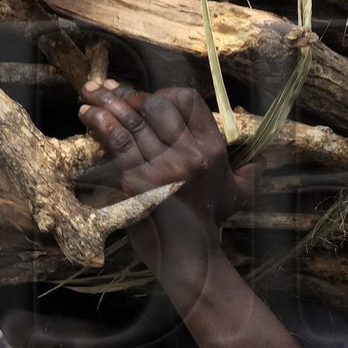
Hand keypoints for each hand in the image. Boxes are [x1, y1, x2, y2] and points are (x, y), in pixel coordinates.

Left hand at [78, 81, 255, 268]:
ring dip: (105, 102)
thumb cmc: (208, 222)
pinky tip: (87, 114)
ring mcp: (164, 167)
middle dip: (129, 96)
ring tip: (88, 92)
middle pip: (155, 105)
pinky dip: (99, 123)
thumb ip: (249, 173)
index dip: (164, 93)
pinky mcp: (138, 181)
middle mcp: (190, 154)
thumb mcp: (237, 194)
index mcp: (212, 148)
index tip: (147, 99)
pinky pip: (117, 142)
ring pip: (131, 121)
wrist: (188, 255)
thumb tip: (260, 160)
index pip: (188, 100)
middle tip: (109, 95)